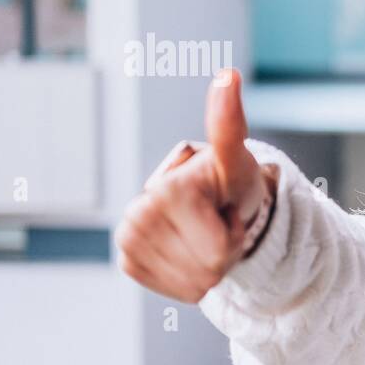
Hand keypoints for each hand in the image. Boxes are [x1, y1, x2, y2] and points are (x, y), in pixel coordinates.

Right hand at [116, 69, 268, 302]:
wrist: (214, 202)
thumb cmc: (229, 179)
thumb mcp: (236, 158)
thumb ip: (229, 122)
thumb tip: (228, 74)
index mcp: (163, 192)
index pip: (220, 249)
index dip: (236, 234)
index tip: (227, 208)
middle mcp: (136, 214)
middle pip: (209, 268)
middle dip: (225, 249)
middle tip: (219, 221)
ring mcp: (128, 240)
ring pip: (197, 283)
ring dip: (213, 264)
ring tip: (207, 232)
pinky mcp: (129, 262)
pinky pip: (181, 291)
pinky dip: (197, 277)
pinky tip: (192, 249)